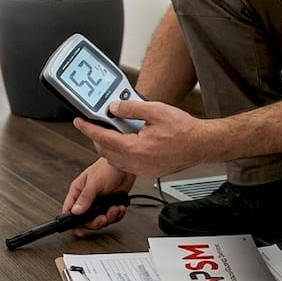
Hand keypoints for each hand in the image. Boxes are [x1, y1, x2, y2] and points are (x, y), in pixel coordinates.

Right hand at [63, 158, 135, 233]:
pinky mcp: (110, 204)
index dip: (73, 223)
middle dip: (97, 221)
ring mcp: (99, 202)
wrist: (125, 165)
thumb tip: (75, 212)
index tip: (79, 231)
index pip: (70, 211)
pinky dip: (117, 215)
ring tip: (114, 209)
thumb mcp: (94, 183)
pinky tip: (119, 207)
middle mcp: (87, 199)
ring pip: (100, 220)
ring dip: (109, 217)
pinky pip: (111, 217)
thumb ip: (85, 198)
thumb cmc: (107, 167)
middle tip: (103, 218)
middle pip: (87, 220)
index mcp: (78, 192)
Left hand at [73, 100, 203, 177]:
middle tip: (95, 123)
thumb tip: (113, 108)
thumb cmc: (184, 129)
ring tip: (110, 131)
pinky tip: (126, 141)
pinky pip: (127, 164)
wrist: (202, 144)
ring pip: (115, 160)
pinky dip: (120, 154)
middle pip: (106, 151)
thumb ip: (131, 109)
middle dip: (97, 137)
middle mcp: (138, 163)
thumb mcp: (155, 111)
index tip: (79, 121)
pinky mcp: (149, 172)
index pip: (104, 138)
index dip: (89, 128)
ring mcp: (143, 170)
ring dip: (109, 146)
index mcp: (136, 149)